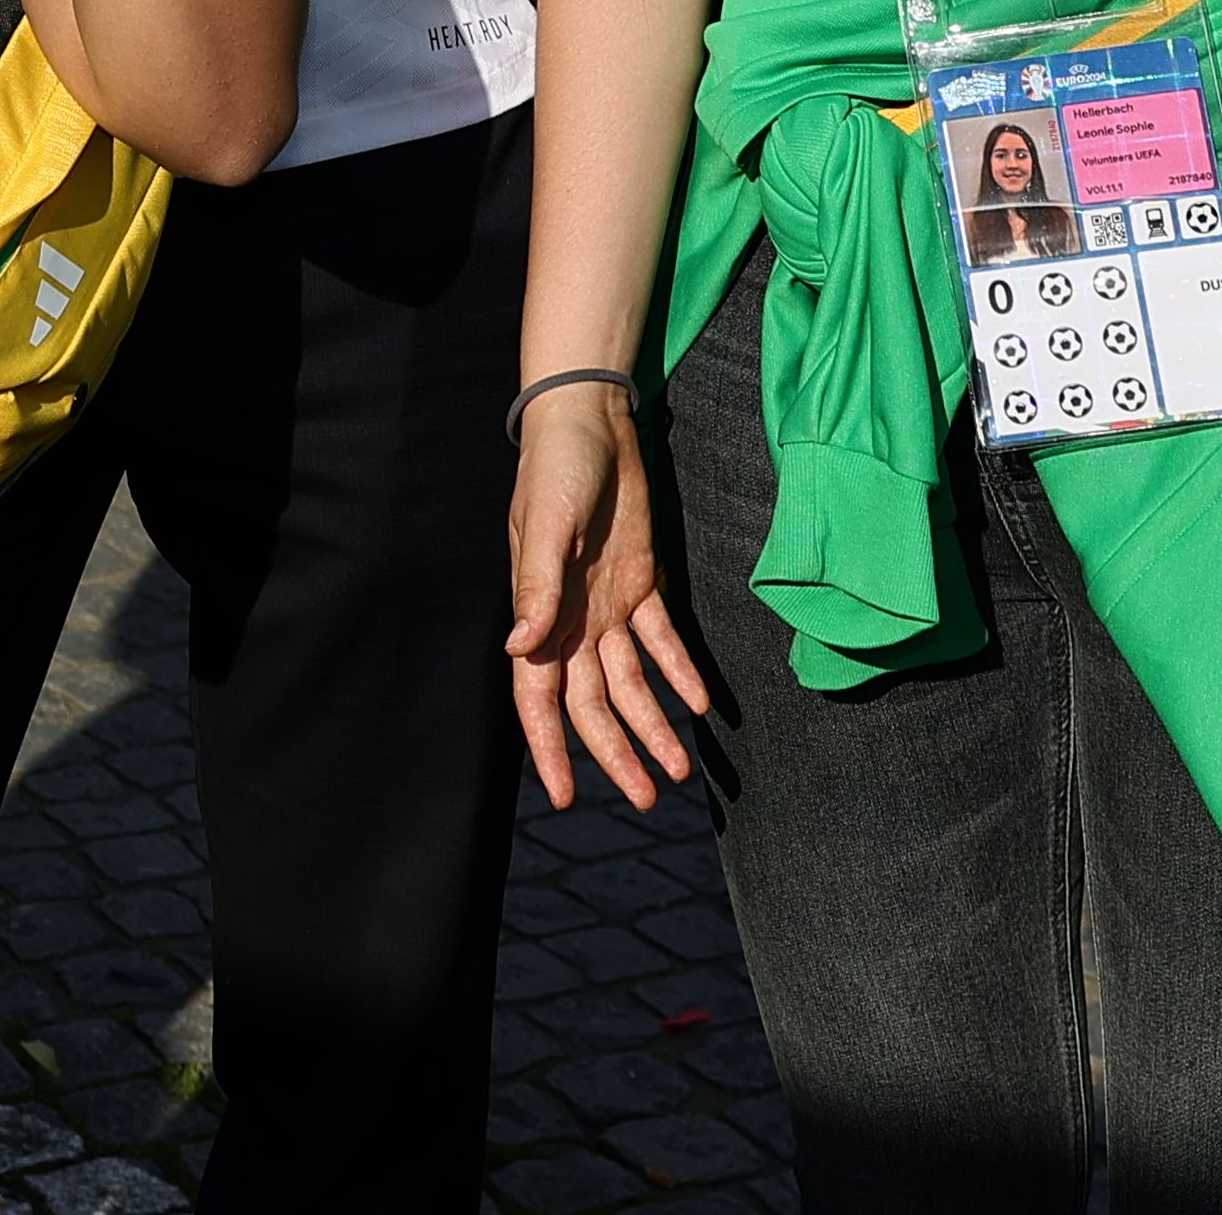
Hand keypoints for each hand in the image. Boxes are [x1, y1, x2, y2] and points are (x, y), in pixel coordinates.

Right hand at [504, 384, 709, 813]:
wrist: (590, 421)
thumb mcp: (545, 526)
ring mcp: (607, 606)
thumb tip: (520, 649)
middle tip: (648, 799)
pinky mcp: (640, 582)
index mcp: (541, 614)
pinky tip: (701, 705)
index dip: (551, 749)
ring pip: (631, 683)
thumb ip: (537, 588)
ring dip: (653, 725)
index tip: (564, 798)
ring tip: (680, 769)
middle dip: (616, 754)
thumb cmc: (555, 469)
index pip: (540, 698)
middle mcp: (572, 622)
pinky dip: (680, 671)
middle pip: (593, 705)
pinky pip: (661, 639)